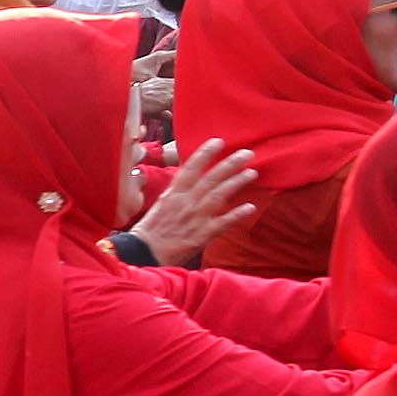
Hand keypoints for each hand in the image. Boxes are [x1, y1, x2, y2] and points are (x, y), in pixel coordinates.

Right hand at [127, 139, 258, 267]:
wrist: (144, 254)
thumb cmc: (150, 230)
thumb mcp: (161, 204)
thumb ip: (177, 192)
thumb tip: (189, 180)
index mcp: (173, 193)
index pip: (191, 168)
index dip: (205, 153)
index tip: (219, 141)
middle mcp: (186, 202)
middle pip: (211, 178)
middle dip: (230, 163)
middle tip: (247, 153)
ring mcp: (195, 217)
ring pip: (219, 195)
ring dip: (237, 183)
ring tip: (252, 173)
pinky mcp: (202, 235)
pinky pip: (223, 223)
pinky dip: (237, 215)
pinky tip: (250, 207)